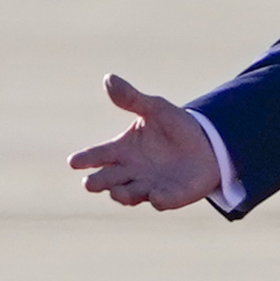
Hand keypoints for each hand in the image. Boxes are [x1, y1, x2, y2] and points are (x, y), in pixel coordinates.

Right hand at [69, 74, 223, 209]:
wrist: (206, 144)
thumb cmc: (174, 126)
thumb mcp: (154, 108)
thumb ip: (131, 98)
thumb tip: (108, 78)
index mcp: (122, 150)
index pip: (99, 154)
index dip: (85, 158)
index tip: (73, 162)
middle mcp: (131, 172)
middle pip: (109, 180)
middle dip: (99, 182)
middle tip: (89, 184)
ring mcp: (150, 186)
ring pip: (131, 194)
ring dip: (123, 194)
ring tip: (116, 192)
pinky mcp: (171, 196)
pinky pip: (163, 201)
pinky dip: (159, 200)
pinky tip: (155, 197)